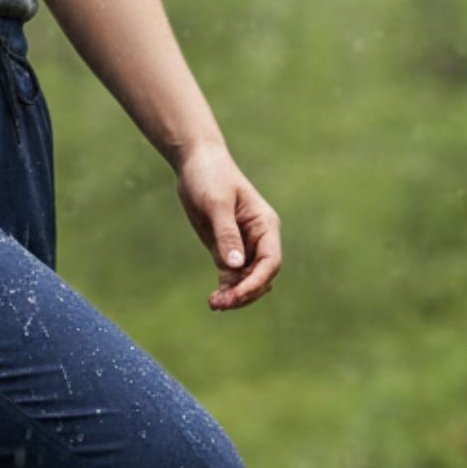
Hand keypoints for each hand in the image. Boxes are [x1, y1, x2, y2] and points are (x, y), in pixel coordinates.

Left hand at [174, 143, 280, 309]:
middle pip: (260, 276)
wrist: (196, 163)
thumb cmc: (210, 176)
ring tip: (214, 304)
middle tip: (219, 304)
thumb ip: (227, 234)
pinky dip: (226, 290)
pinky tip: (214, 300)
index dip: (257, 282)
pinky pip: (232, 277)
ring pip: (246, 280)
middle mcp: (258, 239)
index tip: (237, 294)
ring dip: (234, 295)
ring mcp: (243, 246)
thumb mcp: (217, 204)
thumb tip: (235, 266)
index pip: (270, 262)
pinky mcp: (226, 249)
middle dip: (244, 293)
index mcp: (265, 225)